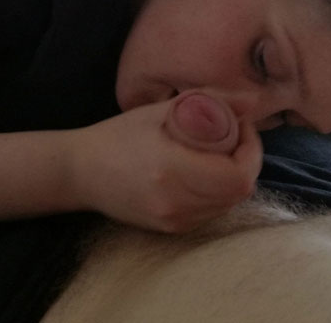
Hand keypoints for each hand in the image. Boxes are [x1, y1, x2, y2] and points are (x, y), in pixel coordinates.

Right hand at [71, 91, 262, 232]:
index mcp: (170, 170)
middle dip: (246, 161)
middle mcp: (174, 203)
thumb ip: (207, 102)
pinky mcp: (170, 229)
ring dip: (234, 177)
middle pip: (239, 192)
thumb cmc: (117, 135)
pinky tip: (204, 172)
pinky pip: (211, 212)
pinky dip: (217, 192)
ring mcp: (172, 220)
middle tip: (235, 136)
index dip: (251, 151)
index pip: (237, 176)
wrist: (79, 172)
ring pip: (228, 204)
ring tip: (220, 153)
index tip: (241, 126)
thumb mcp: (159, 110)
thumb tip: (251, 101)